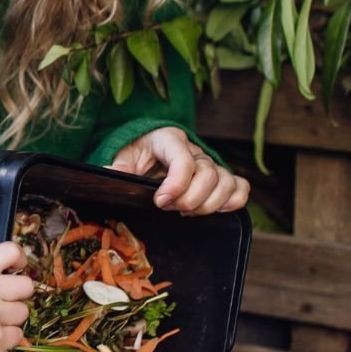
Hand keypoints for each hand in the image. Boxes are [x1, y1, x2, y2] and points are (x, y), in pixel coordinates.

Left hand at [109, 126, 249, 215]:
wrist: (146, 150)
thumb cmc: (136, 153)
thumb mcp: (123, 155)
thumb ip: (119, 165)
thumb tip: (110, 173)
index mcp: (169, 139)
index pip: (184, 159)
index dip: (176, 184)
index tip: (160, 202)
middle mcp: (195, 149)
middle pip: (208, 174)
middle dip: (190, 199)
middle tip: (169, 209)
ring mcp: (210, 163)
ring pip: (227, 182)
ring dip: (209, 204)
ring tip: (186, 212)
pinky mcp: (219, 177)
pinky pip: (240, 188)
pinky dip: (233, 202)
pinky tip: (215, 211)